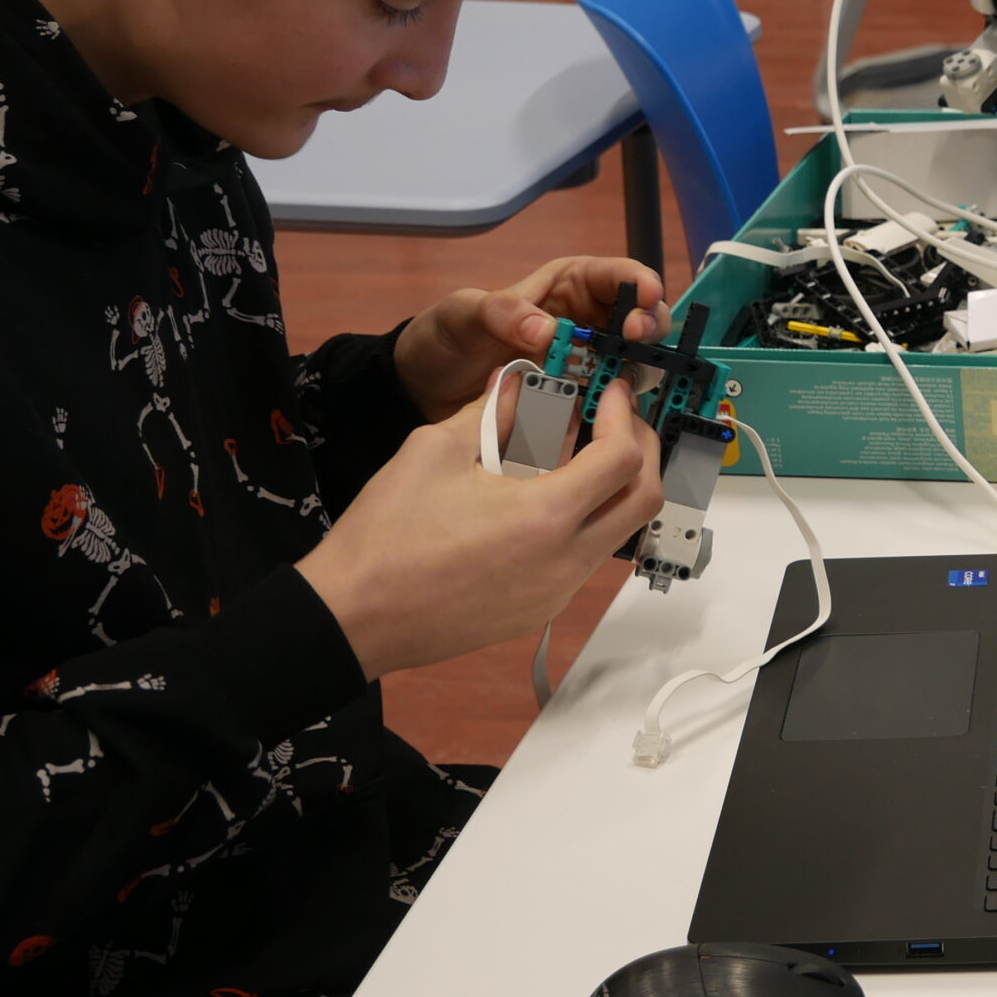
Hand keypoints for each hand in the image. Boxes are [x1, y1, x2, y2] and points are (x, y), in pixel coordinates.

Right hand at [300, 379, 664, 679]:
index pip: (622, 458)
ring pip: (618, 531)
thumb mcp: (434, 451)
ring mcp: (557, 592)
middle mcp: (566, 561)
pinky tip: (548, 495)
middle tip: (618, 419)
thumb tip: (522, 378)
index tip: (612, 391)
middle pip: (644, 500)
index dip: (624, 415)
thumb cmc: (385, 537)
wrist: (352, 618)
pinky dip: (585, 519)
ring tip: (580, 450)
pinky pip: (586, 558)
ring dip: (614, 486)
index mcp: (545, 517)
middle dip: (642, 450)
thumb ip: (492, 412)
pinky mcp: (540, 610)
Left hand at [393, 257, 663, 423]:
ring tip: (620, 377)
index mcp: (567, 286)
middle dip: (648, 326)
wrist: (424, 390)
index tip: (645, 298)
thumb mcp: (463, 314)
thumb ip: (501, 313)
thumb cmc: (444, 339)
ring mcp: (586, 362)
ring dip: (635, 368)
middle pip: (639, 318)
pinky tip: (605, 407)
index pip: (617, 276)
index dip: (639, 283)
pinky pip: (609, 399)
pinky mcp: (578, 398)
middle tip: (635, 340)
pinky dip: (614, 404)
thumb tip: (547, 330)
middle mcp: (587, 321)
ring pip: (632, 360)